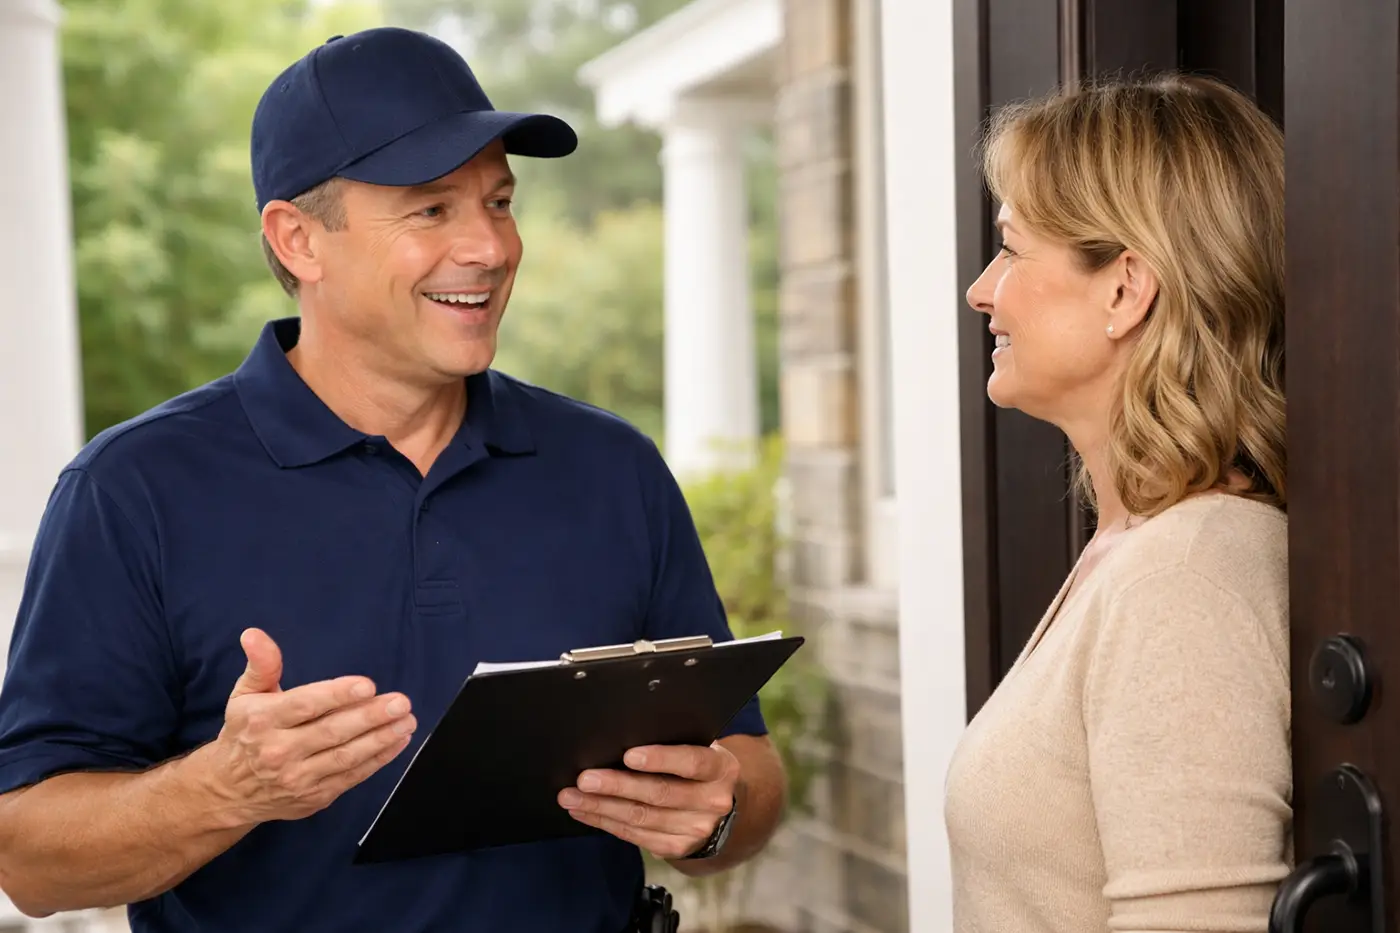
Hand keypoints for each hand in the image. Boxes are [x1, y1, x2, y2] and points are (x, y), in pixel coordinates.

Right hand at [202, 628, 416, 824]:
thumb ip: (261, 665)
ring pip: (346, 757)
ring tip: (407, 720)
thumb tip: (254, 634)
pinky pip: (351, 777)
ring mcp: (297, 778)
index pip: (305, 705)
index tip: (368, 685)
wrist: (228, 792)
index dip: (337, 695)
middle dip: (370, 716)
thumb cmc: (244, 733)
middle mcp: (278, 751)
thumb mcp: (245, 695)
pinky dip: (378, 760)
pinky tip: (398, 742)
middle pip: (331, 731)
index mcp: (262, 720)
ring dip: (381, 739)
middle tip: (401, 702)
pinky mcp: (313, 797)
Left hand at [557, 743, 738, 859]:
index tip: (628, 755)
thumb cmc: (698, 769)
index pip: (691, 762)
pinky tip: (585, 812)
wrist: (722, 810)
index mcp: (720, 769)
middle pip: (660, 794)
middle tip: (585, 779)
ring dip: (601, 807)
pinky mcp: (677, 848)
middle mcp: (713, 802)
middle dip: (617, 786)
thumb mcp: (700, 749)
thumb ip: (674, 743)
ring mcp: (696, 830)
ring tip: (572, 797)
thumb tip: (622, 736)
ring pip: (642, 818)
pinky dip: (606, 823)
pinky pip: (635, 836)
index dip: (660, 759)